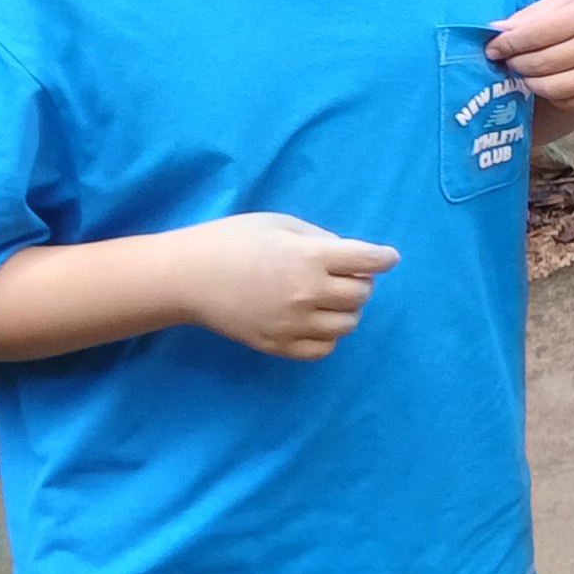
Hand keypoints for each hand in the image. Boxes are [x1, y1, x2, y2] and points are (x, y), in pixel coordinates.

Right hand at [178, 214, 398, 359]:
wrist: (186, 277)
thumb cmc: (232, 241)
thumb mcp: (281, 224)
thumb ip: (320, 239)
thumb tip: (349, 255)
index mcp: (311, 257)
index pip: (368, 261)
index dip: (384, 258)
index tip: (387, 258)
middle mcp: (307, 292)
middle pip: (362, 295)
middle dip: (361, 283)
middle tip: (345, 276)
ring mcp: (292, 323)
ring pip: (347, 324)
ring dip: (346, 310)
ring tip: (327, 299)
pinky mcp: (276, 345)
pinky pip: (322, 349)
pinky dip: (328, 336)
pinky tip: (314, 321)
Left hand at [483, 0, 573, 129]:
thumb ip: (536, 13)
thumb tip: (496, 30)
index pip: (536, 34)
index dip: (507, 44)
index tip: (492, 47)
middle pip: (542, 63)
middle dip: (515, 63)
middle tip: (507, 60)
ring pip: (554, 88)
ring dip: (531, 82)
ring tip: (526, 72)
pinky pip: (573, 102)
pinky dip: (554, 95)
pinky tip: (550, 81)